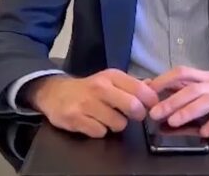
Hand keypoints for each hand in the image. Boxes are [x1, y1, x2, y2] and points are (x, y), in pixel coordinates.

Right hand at [24, 69, 158, 137]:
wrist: (55, 93)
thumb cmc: (88, 88)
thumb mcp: (109, 80)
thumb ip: (132, 84)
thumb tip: (153, 86)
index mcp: (111, 76)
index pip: (140, 89)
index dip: (150, 101)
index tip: (150, 106)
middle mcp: (99, 87)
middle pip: (132, 106)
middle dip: (137, 115)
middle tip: (133, 115)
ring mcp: (86, 104)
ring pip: (118, 123)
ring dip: (116, 125)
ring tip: (108, 118)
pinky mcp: (75, 119)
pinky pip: (100, 132)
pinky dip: (100, 131)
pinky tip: (94, 122)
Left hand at [147, 66, 208, 137]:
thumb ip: (188, 88)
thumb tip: (160, 89)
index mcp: (207, 78)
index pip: (182, 73)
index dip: (164, 80)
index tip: (147, 90)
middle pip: (192, 89)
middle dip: (171, 100)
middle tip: (154, 113)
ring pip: (206, 100)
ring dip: (188, 111)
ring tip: (173, 122)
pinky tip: (204, 132)